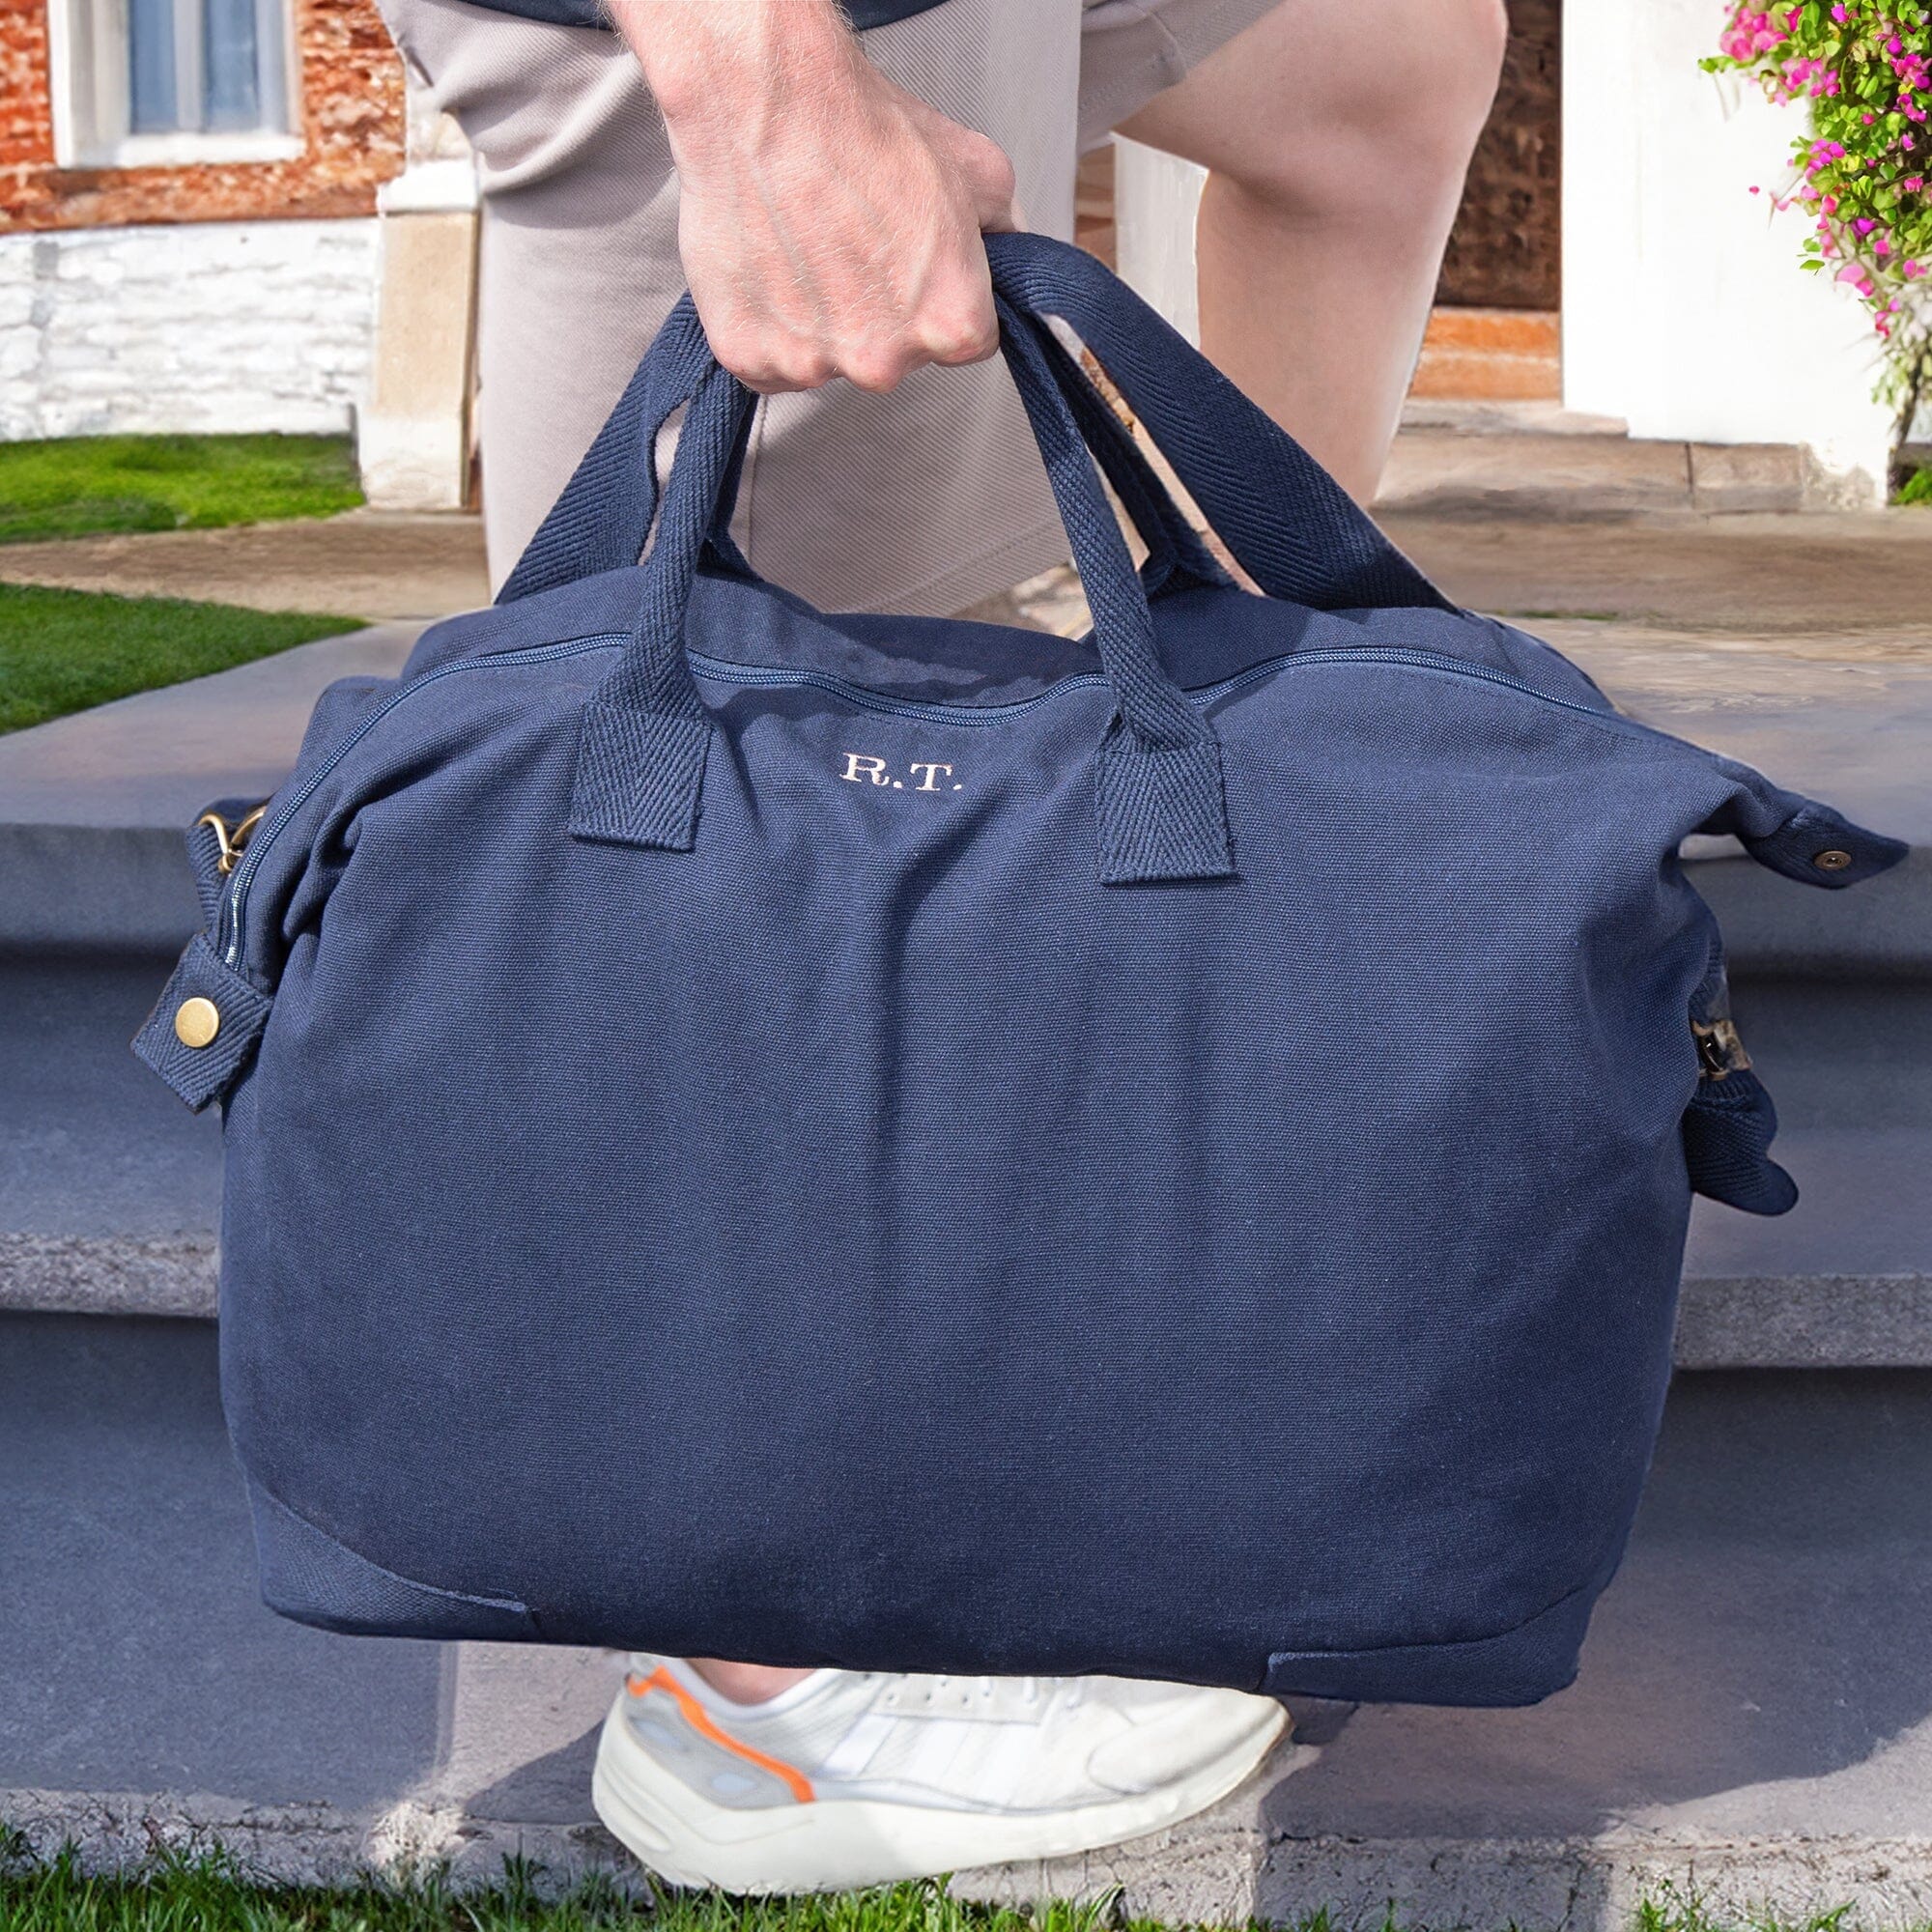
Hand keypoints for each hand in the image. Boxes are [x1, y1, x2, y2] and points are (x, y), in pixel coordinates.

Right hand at [610, 0, 1017, 393]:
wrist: (761, 98)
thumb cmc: (860, 127)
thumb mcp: (977, 167)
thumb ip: (1004, 232)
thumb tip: (1009, 254)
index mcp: (951, 325)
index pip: (965, 342)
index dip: (943, 297)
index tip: (917, 265)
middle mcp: (884, 361)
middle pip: (893, 358)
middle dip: (881, 314)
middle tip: (855, 245)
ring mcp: (812, 366)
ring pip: (828, 361)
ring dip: (821, 322)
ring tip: (806, 248)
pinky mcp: (749, 357)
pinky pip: (769, 362)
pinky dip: (768, 326)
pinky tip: (772, 268)